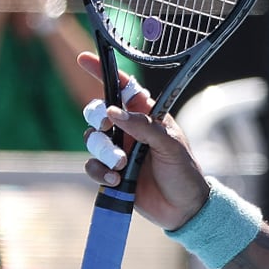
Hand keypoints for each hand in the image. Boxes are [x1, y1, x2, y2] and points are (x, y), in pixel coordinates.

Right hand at [78, 53, 210, 227]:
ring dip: (104, 152)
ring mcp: (118, 151)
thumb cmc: (184, 173)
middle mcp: (129, 130)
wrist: (184, 209)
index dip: (103, 72)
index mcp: (147, 116)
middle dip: (98, 119)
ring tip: (122, 166)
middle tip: (109, 129)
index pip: (122, 88)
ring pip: (92, 139)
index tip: (84, 59)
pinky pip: (91, 165)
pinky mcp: (110, 172)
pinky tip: (117, 181)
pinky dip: (100, 172)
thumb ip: (145, 127)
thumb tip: (115, 112)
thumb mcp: (171, 146)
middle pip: (98, 112)